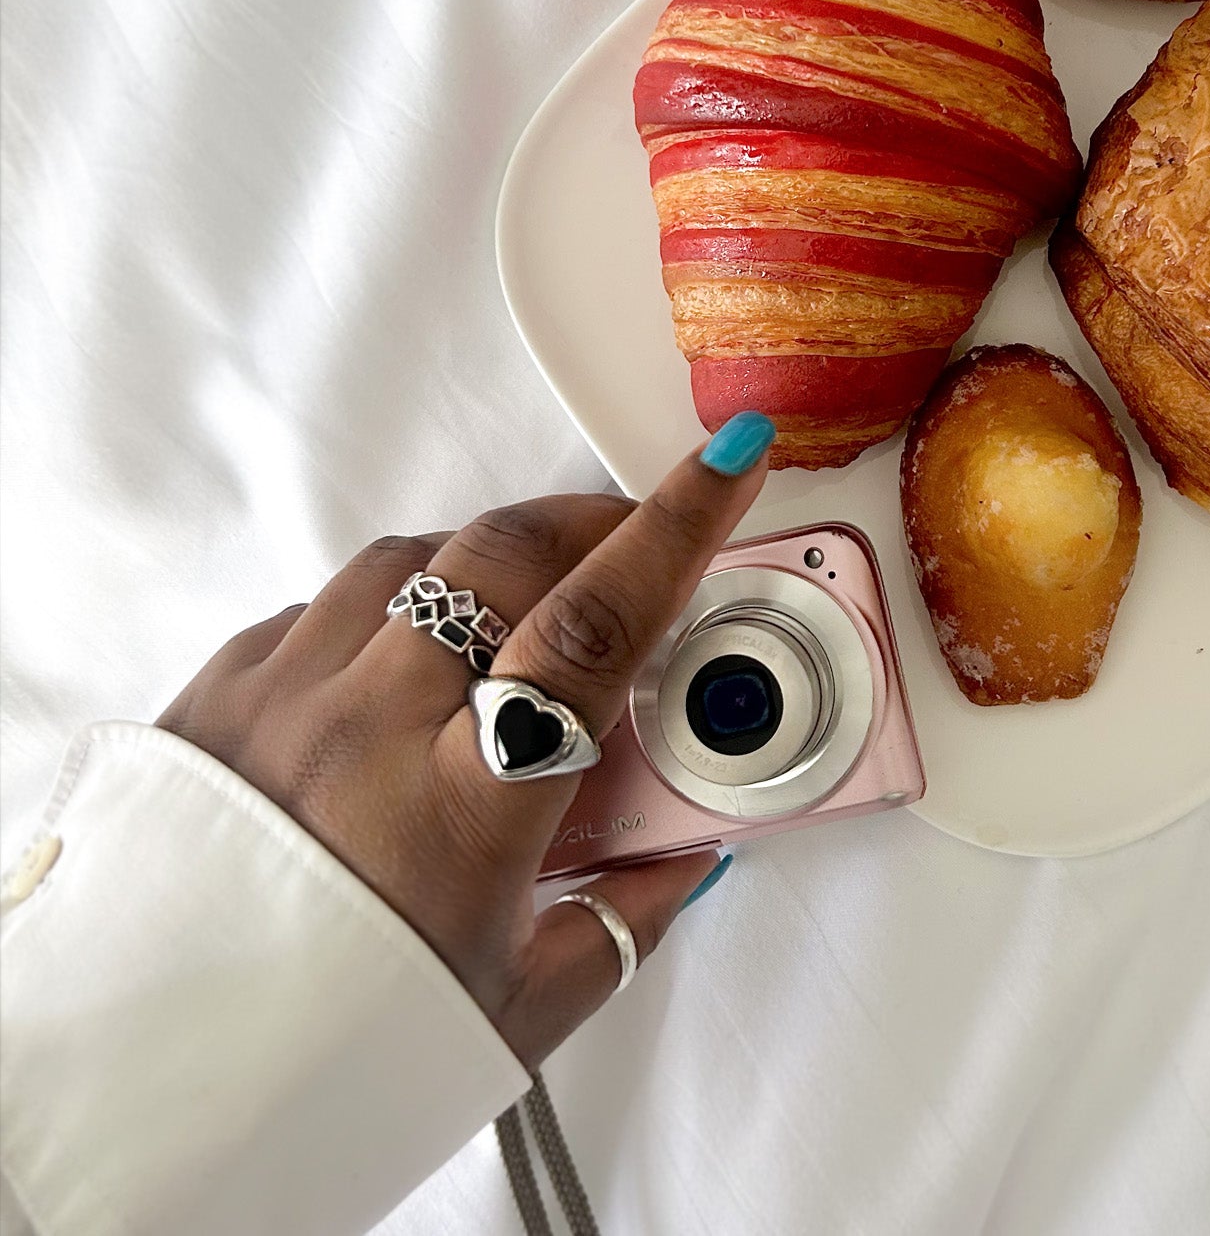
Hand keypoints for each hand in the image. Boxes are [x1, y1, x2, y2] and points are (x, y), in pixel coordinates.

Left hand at [157, 420, 772, 1066]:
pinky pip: (321, 605)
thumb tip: (683, 865)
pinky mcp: (219, 696)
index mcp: (463, 807)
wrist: (151, 1077)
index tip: (726, 466)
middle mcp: (370, 729)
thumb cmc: (326, 1050)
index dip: (675, 531)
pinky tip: (403, 659)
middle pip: (502, 557)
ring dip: (485, 559)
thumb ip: (617, 926)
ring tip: (518, 603)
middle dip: (587, 518)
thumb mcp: (510, 1008)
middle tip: (627, 531)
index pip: (594, 631)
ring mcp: (284, 699)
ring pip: (410, 561)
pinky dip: (384, 607)